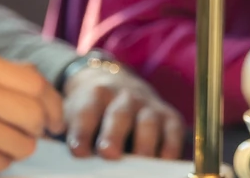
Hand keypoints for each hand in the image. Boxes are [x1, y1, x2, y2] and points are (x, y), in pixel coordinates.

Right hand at [0, 49, 63, 177]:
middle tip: (27, 133)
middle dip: (37, 129)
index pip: (36, 82)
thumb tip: (50, 100)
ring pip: (24, 143)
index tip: (54, 118)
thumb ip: (6, 79)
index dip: (52, 103)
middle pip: (35, 114)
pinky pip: (3, 163)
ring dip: (15, 147)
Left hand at [63, 65, 184, 159]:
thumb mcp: (76, 115)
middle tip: (108, 153)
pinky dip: (170, 148)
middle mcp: (125, 96)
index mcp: (97, 94)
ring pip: (149, 122)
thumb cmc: (91, 112)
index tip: (78, 152)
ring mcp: (150, 105)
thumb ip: (75, 135)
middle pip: (120, 114)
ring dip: (143, 144)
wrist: (114, 84)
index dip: (82, 132)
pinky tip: (163, 162)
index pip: (87, 112)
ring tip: (139, 164)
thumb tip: (76, 159)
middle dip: (114, 134)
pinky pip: (174, 132)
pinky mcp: (169, 117)